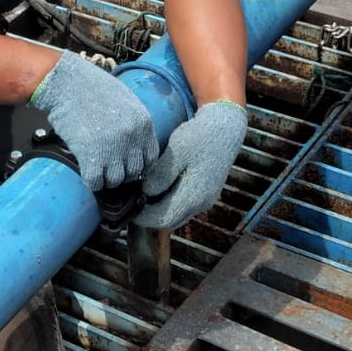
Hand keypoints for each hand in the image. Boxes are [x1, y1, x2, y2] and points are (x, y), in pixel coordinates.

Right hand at [30, 51, 158, 190]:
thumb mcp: (124, 99)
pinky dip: (91, 181)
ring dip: (106, 178)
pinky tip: (86, 172)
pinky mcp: (90, 156)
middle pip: (134, 171)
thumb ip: (133, 121)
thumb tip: (134, 143)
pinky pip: (96, 182)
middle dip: (122, 172)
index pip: (150, 157)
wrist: (66, 83)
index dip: (137, 163)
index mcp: (143, 123)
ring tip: (97, 169)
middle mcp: (132, 137)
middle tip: (109, 167)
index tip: (126, 163)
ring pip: (116, 180)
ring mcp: (112, 148)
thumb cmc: (91, 86)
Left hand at [136, 100, 247, 230]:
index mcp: (194, 196)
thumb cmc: (200, 137)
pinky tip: (156, 189)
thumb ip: (160, 175)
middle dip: (148, 217)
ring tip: (141, 195)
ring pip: (176, 215)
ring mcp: (205, 200)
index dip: (142, 218)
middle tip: (130, 203)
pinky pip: (183, 207)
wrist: (225, 128)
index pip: (163, 219)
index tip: (126, 208)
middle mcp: (201, 204)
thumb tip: (145, 193)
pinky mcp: (205, 193)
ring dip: (158, 211)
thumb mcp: (176, 152)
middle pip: (169, 222)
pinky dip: (168, 203)